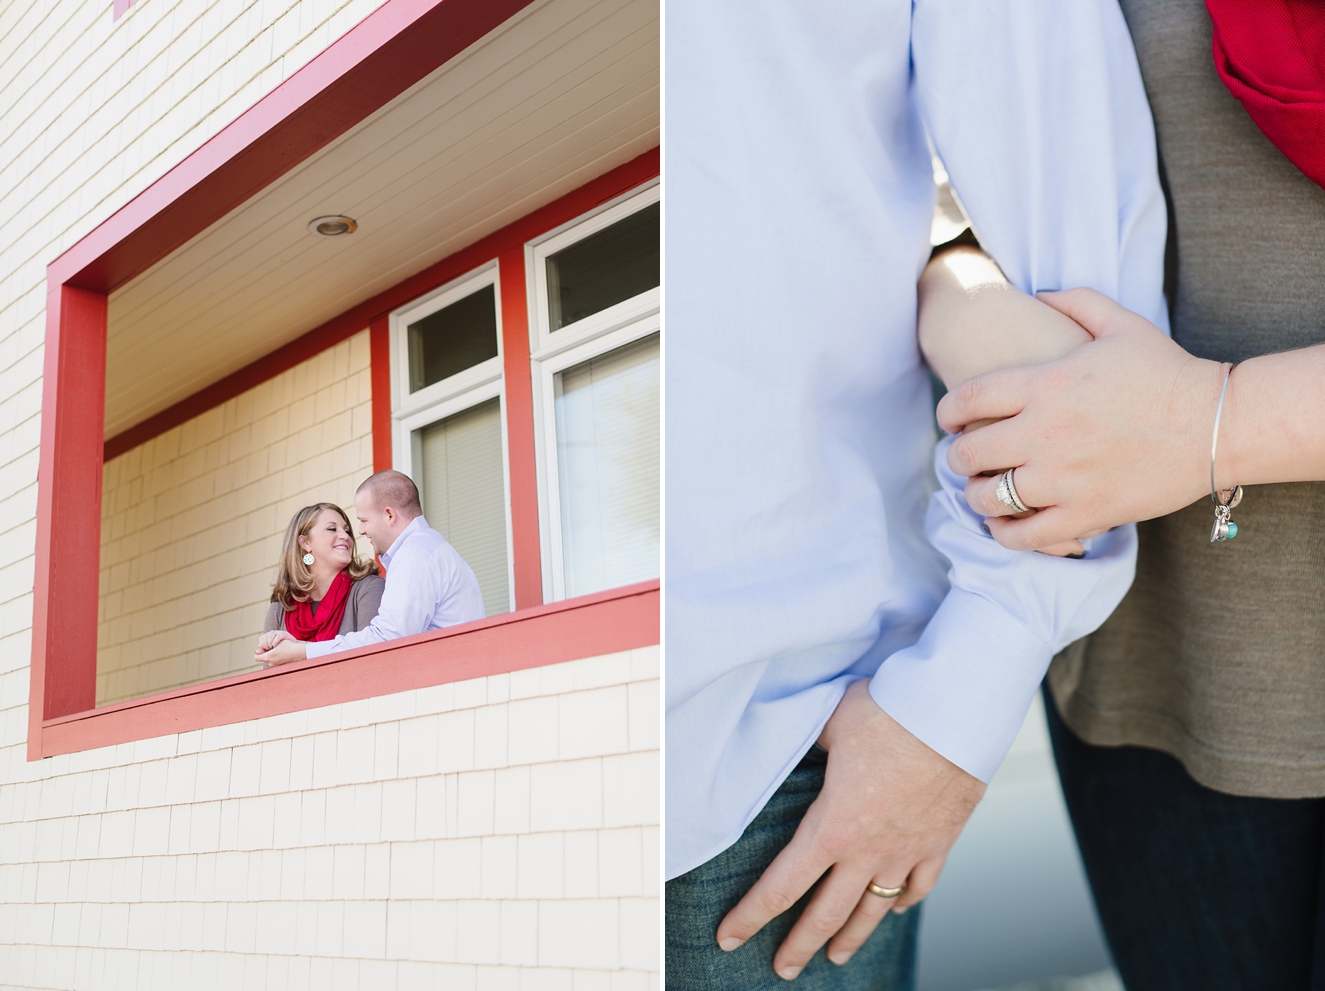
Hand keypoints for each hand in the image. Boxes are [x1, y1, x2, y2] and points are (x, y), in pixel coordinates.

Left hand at [255, 633, 306, 665]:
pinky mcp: (280, 667)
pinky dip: (276, 658)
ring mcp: (275, 666)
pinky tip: (282, 654)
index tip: (263, 649)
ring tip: (278, 650)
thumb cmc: (288, 646)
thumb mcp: (276, 642)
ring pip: (269, 660)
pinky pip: (275, 662)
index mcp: (268, 657)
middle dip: (266, 653)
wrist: (299, 653)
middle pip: (263, 658)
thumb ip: (265, 646)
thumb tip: (257, 650)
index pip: (256, 657)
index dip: (258, 652)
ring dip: (271, 656)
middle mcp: (271, 663)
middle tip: (272, 648)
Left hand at [715, 680, 984, 978]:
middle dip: (798, 945)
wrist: (956, 713)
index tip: (730, 937)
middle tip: (781, 968)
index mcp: (833, 827)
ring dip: (851, 938)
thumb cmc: (891, 712)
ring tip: (835, 958)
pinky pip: (920, 885)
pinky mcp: (941, 842)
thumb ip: (804, 738)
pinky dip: (903, 902)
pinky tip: (894, 910)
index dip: (751, 916)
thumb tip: (784, 732)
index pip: (782, 886)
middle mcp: (868, 851)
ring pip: (873, 910)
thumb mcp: (828, 722)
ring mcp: (907, 851)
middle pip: (826, 914)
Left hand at [938, 288, 1223, 550]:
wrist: (1218, 423)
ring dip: (977, 495)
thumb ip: (1075, 302)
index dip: (945, 412)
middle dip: (957, 457)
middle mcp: (1046, 433)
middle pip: (968, 454)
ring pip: (989, 498)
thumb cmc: (1169, 371)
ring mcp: (1064, 478)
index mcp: (1046, 385)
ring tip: (984, 490)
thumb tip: (1036, 294)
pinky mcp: (1086, 514)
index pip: (966, 400)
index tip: (948, 420)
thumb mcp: (1121, 324)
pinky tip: (1004, 524)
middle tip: (965, 457)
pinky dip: (1004, 533)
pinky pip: (1024, 536)